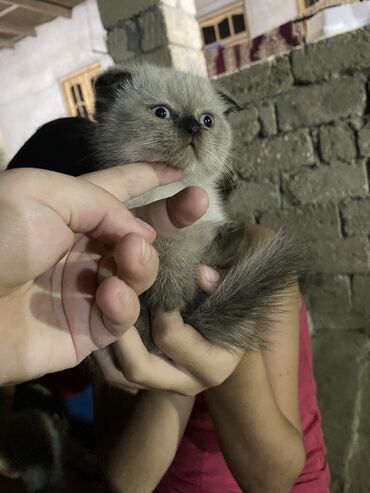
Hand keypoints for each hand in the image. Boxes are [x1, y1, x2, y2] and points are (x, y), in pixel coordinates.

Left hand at [0, 164, 207, 384]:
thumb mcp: (45, 194)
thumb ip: (102, 202)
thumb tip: (140, 234)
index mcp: (71, 208)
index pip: (119, 188)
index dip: (150, 177)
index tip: (182, 171)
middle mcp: (84, 246)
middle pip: (140, 231)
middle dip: (171, 216)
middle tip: (199, 203)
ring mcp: (88, 289)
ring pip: (138, 274)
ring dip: (141, 265)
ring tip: (130, 258)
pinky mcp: (86, 330)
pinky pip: (120, 318)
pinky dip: (123, 305)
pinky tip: (111, 296)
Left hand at [94, 264, 243, 395]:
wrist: (224, 336)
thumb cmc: (232, 311)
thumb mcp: (235, 295)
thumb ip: (223, 284)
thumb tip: (201, 273)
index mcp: (212, 366)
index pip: (170, 338)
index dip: (157, 306)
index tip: (151, 277)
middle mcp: (184, 383)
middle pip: (138, 366)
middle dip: (119, 329)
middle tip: (110, 291)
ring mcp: (159, 386)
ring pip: (118, 373)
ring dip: (104, 338)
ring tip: (96, 305)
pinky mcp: (141, 384)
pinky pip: (112, 371)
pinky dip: (101, 345)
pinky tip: (96, 318)